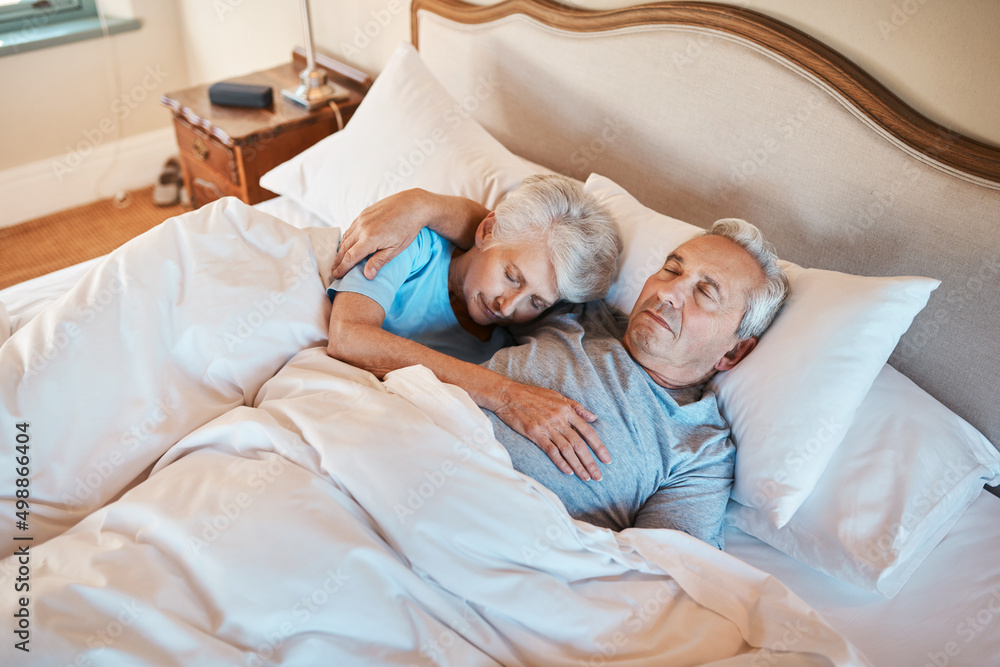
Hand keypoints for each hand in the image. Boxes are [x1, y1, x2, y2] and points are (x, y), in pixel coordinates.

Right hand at [330, 189, 431, 279]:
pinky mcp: (363, 213)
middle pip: (344, 248)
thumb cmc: (407, 228)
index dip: (342, 268)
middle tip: (334, 272)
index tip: (337, 276)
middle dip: (338, 261)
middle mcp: (362, 227)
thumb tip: (367, 276)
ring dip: (341, 250)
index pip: (350, 257)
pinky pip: (350, 228)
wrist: (413, 204)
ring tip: (338, 261)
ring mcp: (361, 219)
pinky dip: (346, 239)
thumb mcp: (396, 248)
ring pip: (346, 237)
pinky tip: (347, 245)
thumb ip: (379, 261)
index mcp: (370, 238)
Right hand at [493, 380, 610, 480]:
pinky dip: (560, 462)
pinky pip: (550, 450)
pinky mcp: (534, 433)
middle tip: (599, 476)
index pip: (588, 431)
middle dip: (591, 462)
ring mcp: (547, 427)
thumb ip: (576, 407)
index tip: (607, 460)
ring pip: (567, 450)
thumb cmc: (533, 395)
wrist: (509, 395)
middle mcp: (560, 419)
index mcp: (567, 410)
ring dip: (578, 465)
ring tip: (586, 478)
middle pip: (579, 444)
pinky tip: (568, 471)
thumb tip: (593, 417)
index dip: (599, 447)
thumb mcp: (558, 396)